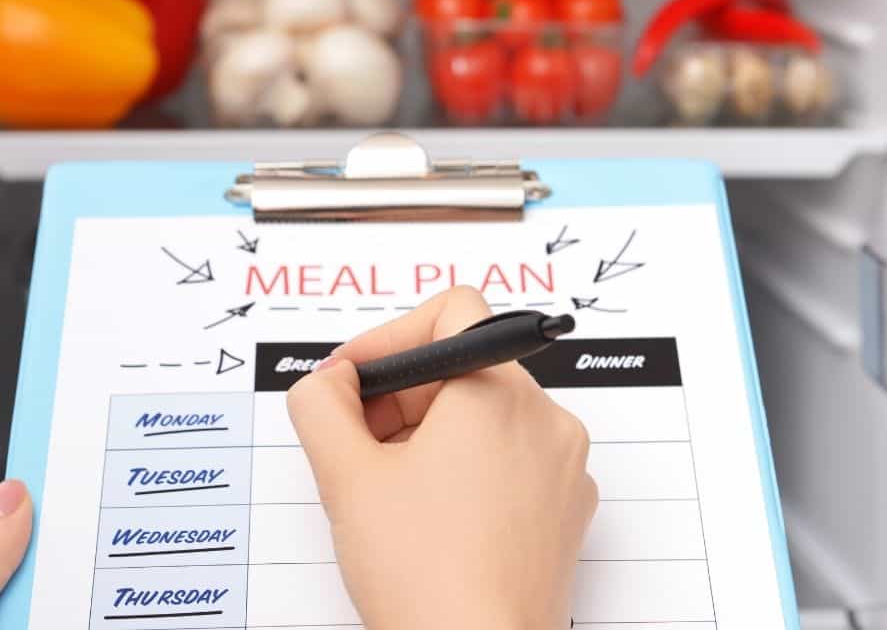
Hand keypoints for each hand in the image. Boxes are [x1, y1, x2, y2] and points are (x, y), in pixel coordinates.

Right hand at [287, 286, 596, 629]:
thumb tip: (330, 381)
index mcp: (498, 394)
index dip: (390, 336)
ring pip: (487, 413)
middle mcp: (545, 418)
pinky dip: (468, 465)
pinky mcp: (566, 506)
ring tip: (390, 485)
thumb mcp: (346, 476)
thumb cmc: (424, 576)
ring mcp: (563, 465)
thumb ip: (320, 404)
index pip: (453, 311)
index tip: (356, 379)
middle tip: (356, 439)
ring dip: (430, 432)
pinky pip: (513, 456)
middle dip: (401, 394)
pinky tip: (431, 512)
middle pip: (464, 367)